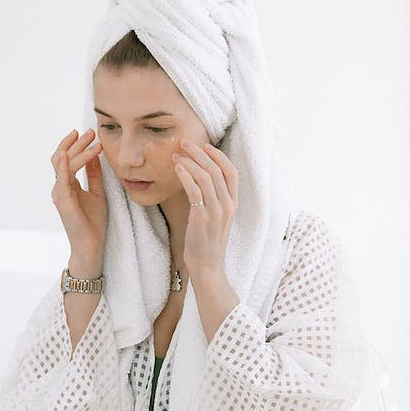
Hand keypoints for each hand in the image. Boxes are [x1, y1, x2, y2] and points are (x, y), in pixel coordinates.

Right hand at [50, 128, 106, 264]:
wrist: (91, 245)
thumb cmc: (93, 222)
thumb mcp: (97, 192)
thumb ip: (94, 175)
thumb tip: (95, 155)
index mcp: (67, 185)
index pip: (66, 159)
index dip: (75, 145)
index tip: (88, 134)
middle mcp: (60, 187)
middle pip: (61, 157)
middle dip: (76, 143)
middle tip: (90, 132)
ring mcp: (60, 194)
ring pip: (62, 164)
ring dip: (76, 150)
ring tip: (91, 139)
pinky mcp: (63, 201)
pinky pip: (61, 180)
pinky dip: (63, 166)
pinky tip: (66, 155)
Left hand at [172, 139, 238, 278]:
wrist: (208, 267)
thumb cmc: (207, 242)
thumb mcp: (216, 218)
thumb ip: (213, 199)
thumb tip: (199, 179)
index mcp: (233, 204)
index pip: (232, 172)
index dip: (219, 156)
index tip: (205, 146)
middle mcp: (228, 205)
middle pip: (217, 170)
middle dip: (199, 153)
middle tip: (184, 143)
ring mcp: (216, 212)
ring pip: (205, 177)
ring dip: (189, 162)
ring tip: (176, 155)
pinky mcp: (202, 218)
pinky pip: (195, 191)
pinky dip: (185, 176)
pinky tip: (177, 169)